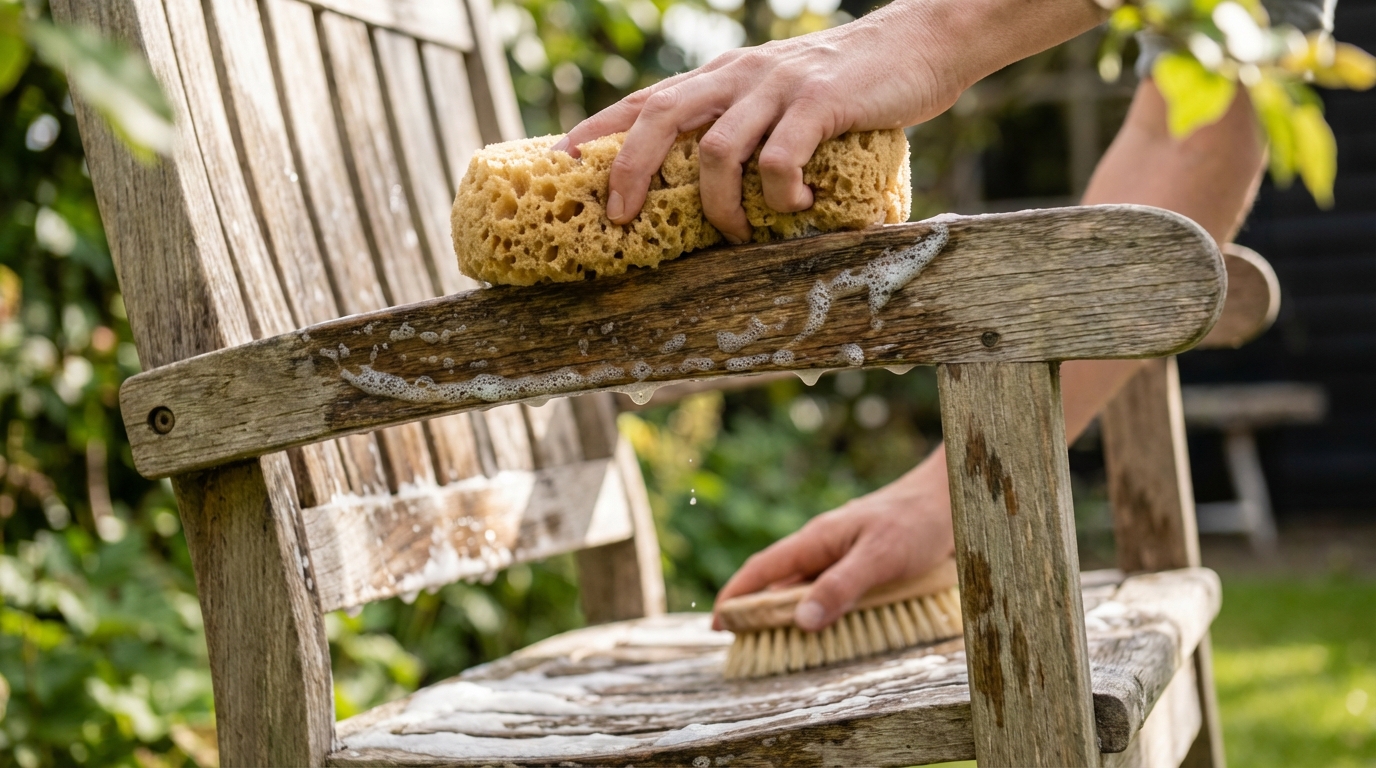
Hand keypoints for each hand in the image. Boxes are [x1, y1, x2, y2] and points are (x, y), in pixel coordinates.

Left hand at [558, 0, 964, 243]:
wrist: (917, 44)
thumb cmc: (846, 85)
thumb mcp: (777, 95)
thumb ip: (741, 125)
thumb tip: (709, 185)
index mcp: (720, 77)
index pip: (643, 100)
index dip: (595, 130)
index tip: (557, 163)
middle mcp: (737, 75)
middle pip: (660, 119)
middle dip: (629, 172)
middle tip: (620, 220)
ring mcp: (777, 87)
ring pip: (718, 150)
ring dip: (718, 207)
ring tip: (737, 235)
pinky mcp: (820, 102)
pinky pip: (780, 158)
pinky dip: (780, 195)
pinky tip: (797, 207)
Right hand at [712, 448, 954, 631]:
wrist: (954, 499)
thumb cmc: (916, 521)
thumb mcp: (880, 557)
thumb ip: (841, 587)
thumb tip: (801, 622)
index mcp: (816, 540)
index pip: (763, 569)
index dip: (737, 596)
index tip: (718, 624)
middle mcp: (824, 549)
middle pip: (780, 585)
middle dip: (760, 616)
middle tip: (748, 651)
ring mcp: (843, 557)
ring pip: (807, 592)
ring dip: (794, 619)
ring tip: (783, 652)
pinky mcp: (863, 567)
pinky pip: (832, 594)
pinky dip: (823, 615)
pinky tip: (829, 634)